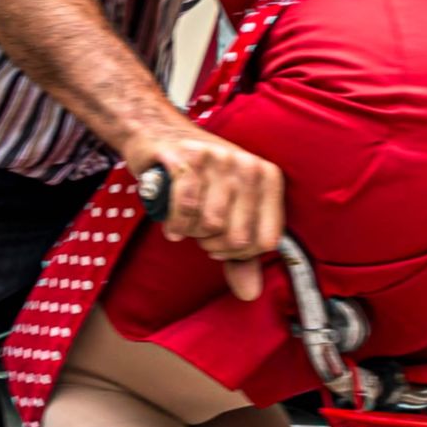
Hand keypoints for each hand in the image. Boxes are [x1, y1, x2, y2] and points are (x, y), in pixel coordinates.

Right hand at [128, 116, 284, 302]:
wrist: (159, 133)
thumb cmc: (198, 178)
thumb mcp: (226, 211)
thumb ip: (240, 254)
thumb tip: (250, 293)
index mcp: (267, 177)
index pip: (267, 240)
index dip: (240, 254)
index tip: (222, 245)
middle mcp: (247, 165)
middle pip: (237, 236)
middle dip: (212, 245)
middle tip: (200, 234)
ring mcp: (217, 158)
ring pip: (210, 223)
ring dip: (192, 232)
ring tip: (186, 221)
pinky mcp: (186, 157)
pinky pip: (185, 208)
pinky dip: (175, 224)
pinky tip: (172, 225)